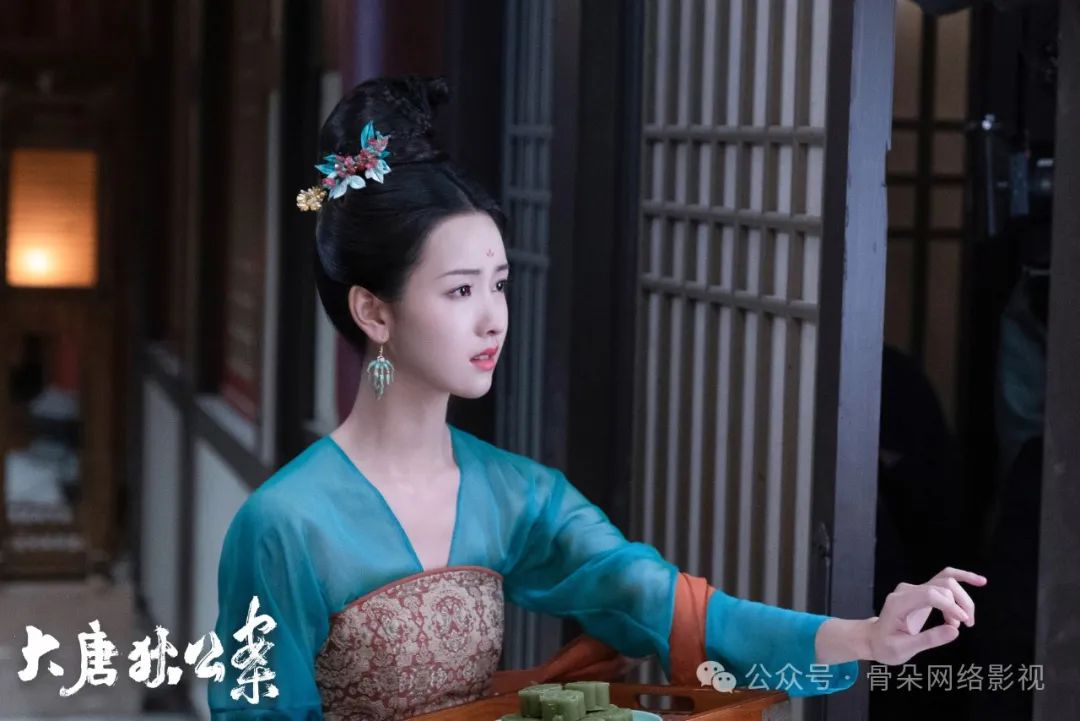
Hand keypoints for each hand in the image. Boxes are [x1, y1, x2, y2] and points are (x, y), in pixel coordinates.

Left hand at [866, 567, 987, 664]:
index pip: (930, 595)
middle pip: (942, 586)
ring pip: (946, 581)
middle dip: (961, 604)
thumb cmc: (886, 646)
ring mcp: (913, 588)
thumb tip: (955, 630)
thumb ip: (929, 639)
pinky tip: (979, 581)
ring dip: (962, 599)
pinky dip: (961, 579)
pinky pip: (943, 580)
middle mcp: (906, 590)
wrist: (875, 638)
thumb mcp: (904, 649)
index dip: (950, 606)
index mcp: (899, 603)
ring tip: (964, 621)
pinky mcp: (921, 591)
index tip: (963, 623)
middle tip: (967, 625)